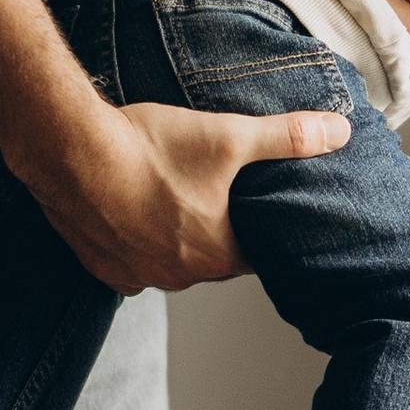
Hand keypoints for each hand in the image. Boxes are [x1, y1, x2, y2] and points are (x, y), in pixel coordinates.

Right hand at [18, 94, 350, 298]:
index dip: (256, 226)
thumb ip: (287, 138)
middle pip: (211, 257)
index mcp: (218, 257)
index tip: (252, 204)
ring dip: (171, 234)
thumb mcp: (230, 136)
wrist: (70, 152)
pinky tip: (130, 206)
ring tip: (168, 192)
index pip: (255, 252)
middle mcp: (179, 277)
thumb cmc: (151, 147)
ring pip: (168, 259)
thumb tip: (339, 132)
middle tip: (208, 189)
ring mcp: (135, 276)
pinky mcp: (100, 267)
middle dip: (214, 228)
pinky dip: (132, 239)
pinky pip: (127, 261)